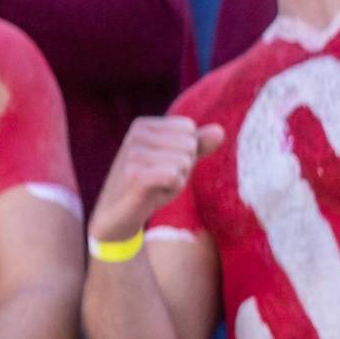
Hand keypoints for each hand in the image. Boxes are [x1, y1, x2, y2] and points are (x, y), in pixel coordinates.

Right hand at [90, 115, 221, 241]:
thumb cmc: (150, 185)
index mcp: (143, 125)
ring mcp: (133, 153)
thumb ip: (198, 145)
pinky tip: (154, 194)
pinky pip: (174, 176)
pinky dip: (171, 189)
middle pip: (188, 145)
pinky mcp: (134, 175)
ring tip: (155, 186)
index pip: (188, 130)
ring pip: (183, 162)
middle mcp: (136, 134)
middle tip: (159, 179)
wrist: (119, 214)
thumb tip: (220, 130)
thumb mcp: (176, 162)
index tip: (163, 165)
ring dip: (176, 180)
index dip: (185, 152)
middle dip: (182, 167)